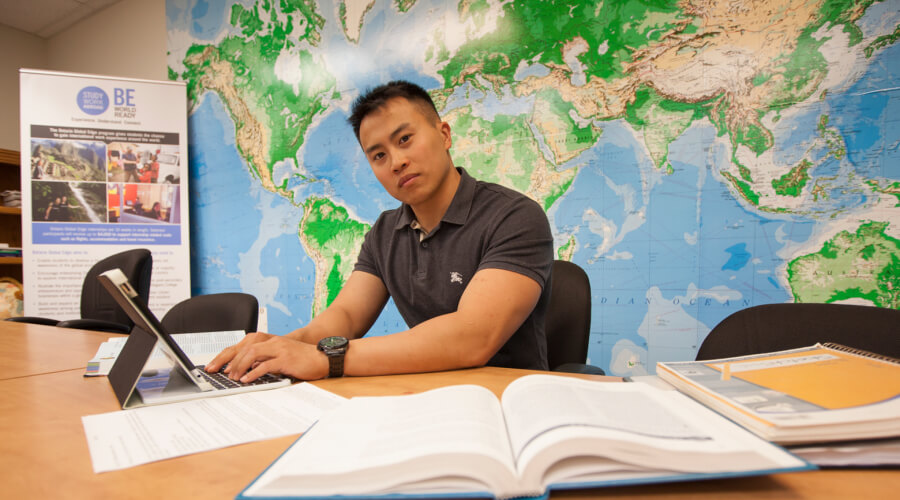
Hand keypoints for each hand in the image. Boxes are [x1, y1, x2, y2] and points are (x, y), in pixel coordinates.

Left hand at [206, 332, 328, 381]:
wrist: (323, 358)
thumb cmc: (303, 360)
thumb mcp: (281, 357)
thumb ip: (266, 360)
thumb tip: (249, 370)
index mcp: (270, 341)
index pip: (243, 345)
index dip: (228, 355)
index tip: (216, 365)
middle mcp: (273, 342)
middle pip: (244, 348)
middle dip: (228, 360)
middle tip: (219, 372)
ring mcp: (279, 349)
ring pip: (252, 354)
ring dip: (239, 366)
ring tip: (232, 377)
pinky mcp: (285, 358)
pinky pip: (265, 365)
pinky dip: (253, 373)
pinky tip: (246, 379)